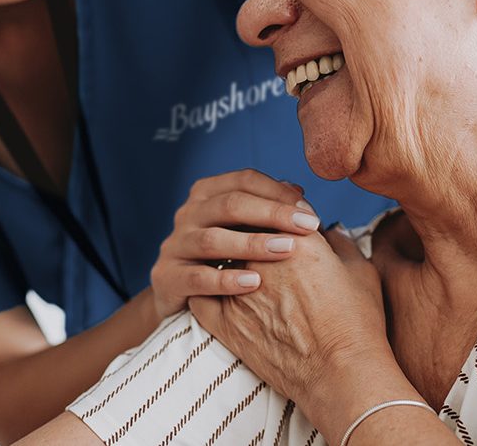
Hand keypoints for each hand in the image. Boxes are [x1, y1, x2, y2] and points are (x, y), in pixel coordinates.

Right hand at [149, 170, 322, 316]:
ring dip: (252, 244)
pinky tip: (255, 284)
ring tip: (286, 250)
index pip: (245, 180)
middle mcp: (188, 213)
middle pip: (230, 204)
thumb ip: (267, 209)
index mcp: (207, 194)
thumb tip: (298, 192)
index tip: (309, 212)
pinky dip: (226, 280)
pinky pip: (197, 278)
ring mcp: (175, 244)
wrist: (181, 296)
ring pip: (213, 239)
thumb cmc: (223, 257)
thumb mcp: (243, 228)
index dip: (278, 192)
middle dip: (273, 214)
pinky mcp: (167, 277)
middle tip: (308, 227)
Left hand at [188, 227, 388, 401]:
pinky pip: (200, 296)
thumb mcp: (361, 272)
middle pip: (242, 227)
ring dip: (226, 256)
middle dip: (248, 228)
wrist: (340, 375)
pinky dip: (206, 289)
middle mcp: (262, 258)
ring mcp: (238, 290)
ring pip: (218, 257)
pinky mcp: (224, 321)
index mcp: (298, 239)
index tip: (281, 219)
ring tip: (235, 264)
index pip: (276, 209)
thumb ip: (341, 243)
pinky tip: (212, 290)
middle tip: (255, 237)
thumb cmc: (358, 325)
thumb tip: (330, 232)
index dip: (278, 212)